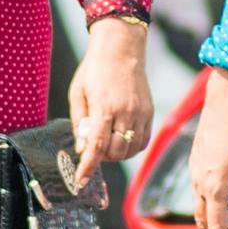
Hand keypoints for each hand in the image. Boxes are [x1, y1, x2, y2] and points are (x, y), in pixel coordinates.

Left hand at [68, 17, 154, 190]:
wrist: (121, 48)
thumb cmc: (94, 69)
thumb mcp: (77, 93)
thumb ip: (78, 123)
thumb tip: (82, 150)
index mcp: (104, 107)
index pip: (97, 146)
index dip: (88, 166)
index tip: (81, 180)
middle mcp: (126, 112)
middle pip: (115, 152)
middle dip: (102, 158)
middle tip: (92, 150)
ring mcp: (140, 112)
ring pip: (131, 149)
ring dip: (116, 154)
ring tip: (106, 143)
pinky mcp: (149, 111)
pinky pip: (143, 140)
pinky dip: (131, 147)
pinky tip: (120, 139)